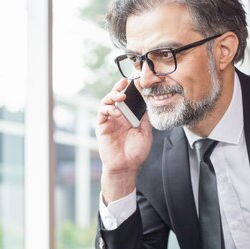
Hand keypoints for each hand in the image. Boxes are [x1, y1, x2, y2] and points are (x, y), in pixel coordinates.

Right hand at [96, 79, 152, 202]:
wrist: (127, 167)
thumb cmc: (136, 152)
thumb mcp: (146, 132)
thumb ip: (145, 118)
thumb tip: (147, 103)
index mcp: (128, 117)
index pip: (128, 100)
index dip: (130, 90)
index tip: (135, 82)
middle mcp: (118, 117)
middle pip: (116, 97)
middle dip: (119, 87)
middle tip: (124, 82)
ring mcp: (109, 121)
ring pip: (107, 102)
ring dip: (113, 96)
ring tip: (121, 96)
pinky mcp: (101, 127)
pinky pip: (102, 113)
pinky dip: (108, 108)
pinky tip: (116, 112)